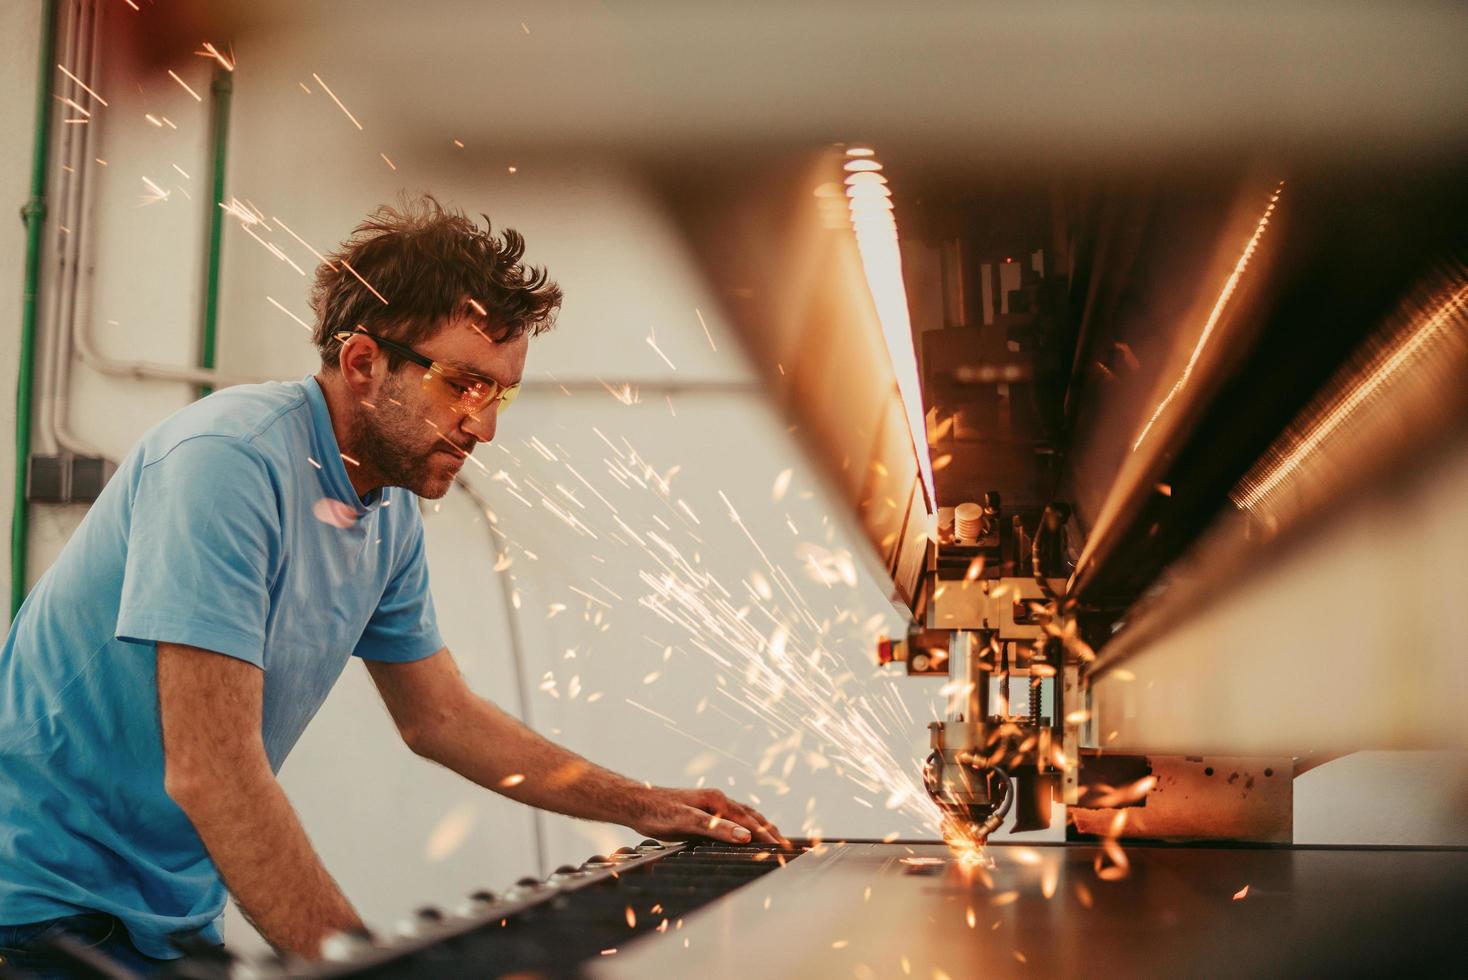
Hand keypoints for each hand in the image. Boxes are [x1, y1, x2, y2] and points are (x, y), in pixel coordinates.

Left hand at [630, 787, 789, 846]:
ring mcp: (712, 804)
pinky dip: (748, 825)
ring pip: (744, 815)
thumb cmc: (658, 812)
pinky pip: (733, 817)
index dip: (767, 836)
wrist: (636, 803)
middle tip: (787, 848)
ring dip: (761, 827)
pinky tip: (747, 832)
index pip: (750, 821)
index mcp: (717, 801)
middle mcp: (718, 800)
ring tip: (775, 839)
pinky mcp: (705, 810)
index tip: (782, 848)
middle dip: (770, 831)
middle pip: (752, 816)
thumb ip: (717, 829)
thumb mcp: (687, 822)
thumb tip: (746, 835)